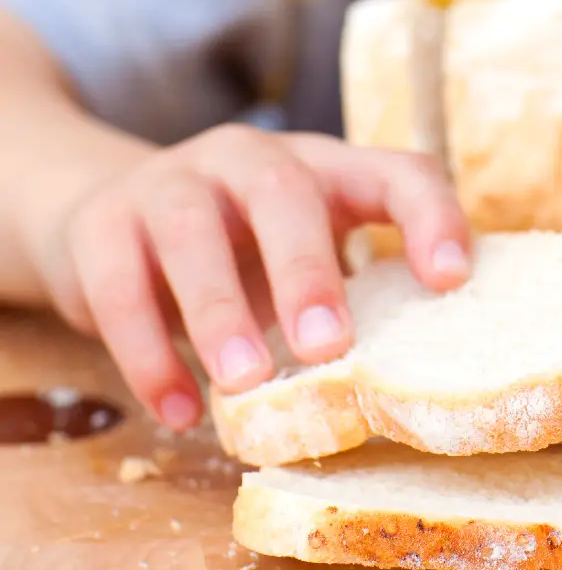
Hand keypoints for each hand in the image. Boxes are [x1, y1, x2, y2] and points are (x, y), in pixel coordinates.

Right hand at [36, 124, 470, 430]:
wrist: (108, 221)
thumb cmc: (246, 257)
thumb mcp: (307, 262)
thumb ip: (351, 301)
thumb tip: (407, 390)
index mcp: (327, 169)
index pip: (398, 172)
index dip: (431, 218)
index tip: (452, 279)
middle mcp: (251, 159)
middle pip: (284, 192)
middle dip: (307, 270)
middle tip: (328, 346)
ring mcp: (171, 182)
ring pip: (192, 233)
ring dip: (221, 313)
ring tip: (245, 383)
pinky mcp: (102, 224)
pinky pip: (118, 285)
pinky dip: (147, 352)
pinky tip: (178, 410)